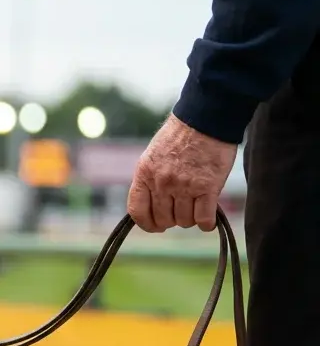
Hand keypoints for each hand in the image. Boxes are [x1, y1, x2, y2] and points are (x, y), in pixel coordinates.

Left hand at [127, 113, 237, 232]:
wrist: (205, 120)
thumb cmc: (180, 137)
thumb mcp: (153, 157)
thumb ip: (149, 180)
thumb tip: (151, 204)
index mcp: (144, 174)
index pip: (137, 212)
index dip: (147, 224)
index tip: (156, 226)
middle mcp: (161, 183)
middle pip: (163, 219)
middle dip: (172, 220)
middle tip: (181, 211)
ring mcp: (184, 186)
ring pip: (184, 221)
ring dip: (190, 219)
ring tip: (196, 207)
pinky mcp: (207, 187)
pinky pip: (203, 218)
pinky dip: (206, 223)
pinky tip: (208, 219)